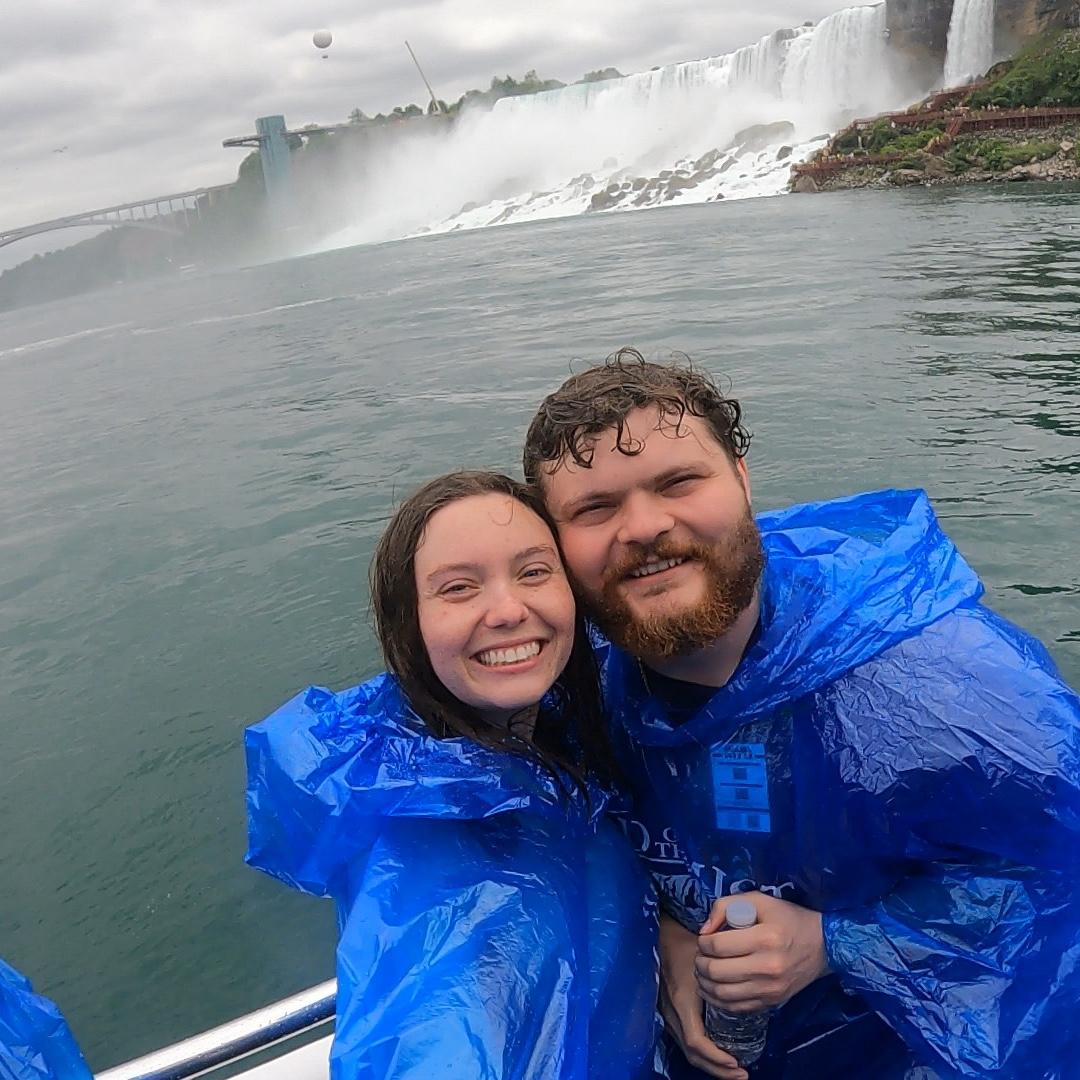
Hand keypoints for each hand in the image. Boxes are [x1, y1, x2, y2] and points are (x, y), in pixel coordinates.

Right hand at [658, 913, 748, 1079]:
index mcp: (682, 1001)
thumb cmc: (685, 943)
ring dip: (711, 1064)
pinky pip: (686, 1041)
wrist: (661, 935)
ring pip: (688, 1050)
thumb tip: (750, 989)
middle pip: (693, 1053)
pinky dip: (703, 1053)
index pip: (696, 1041)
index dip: (716, 1057)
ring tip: (734, 1069)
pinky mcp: (670, 1013)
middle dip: (717, 1069)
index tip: (736, 1063)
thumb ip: (723, 970)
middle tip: (741, 1074)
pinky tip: (718, 1053)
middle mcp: (672, 1012)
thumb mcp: (704, 955)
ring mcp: (668, 1014)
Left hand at [696, 892, 829, 1012]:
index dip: (703, 942)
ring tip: (702, 972)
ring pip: (723, 994)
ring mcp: (771, 989)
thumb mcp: (759, 901)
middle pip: (717, 972)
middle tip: (700, 955)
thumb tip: (704, 930)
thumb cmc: (788, 918)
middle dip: (700, 963)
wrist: (823, 946)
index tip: (704, 938)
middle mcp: (768, 967)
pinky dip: (718, 1000)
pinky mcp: (772, 1002)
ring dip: (704, 983)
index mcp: (765, 938)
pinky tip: (712, 989)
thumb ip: (726, 906)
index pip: (718, 946)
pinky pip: (736, 1007)